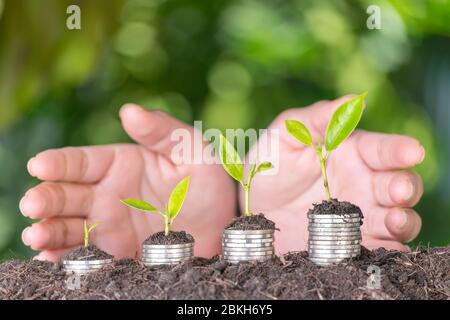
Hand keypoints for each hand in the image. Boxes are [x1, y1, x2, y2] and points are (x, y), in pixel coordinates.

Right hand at [20, 104, 235, 260]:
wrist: (225, 223)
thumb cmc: (208, 181)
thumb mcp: (192, 149)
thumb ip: (162, 130)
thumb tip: (129, 110)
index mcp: (121, 165)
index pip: (82, 161)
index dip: (59, 162)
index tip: (40, 165)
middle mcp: (108, 194)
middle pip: (67, 194)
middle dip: (46, 198)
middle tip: (32, 204)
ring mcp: (111, 226)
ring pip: (70, 226)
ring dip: (50, 230)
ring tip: (36, 234)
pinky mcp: (118, 253)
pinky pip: (87, 256)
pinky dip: (68, 258)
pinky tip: (52, 258)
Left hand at [244, 97, 423, 253]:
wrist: (250, 205)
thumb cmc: (270, 163)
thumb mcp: (286, 135)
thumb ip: (317, 119)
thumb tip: (352, 100)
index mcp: (353, 153)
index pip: (383, 149)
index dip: (399, 150)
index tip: (412, 151)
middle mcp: (363, 183)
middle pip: (397, 185)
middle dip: (403, 186)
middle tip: (397, 190)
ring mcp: (358, 215)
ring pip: (395, 218)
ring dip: (402, 220)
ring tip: (394, 220)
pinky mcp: (348, 242)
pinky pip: (375, 247)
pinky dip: (387, 250)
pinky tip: (388, 251)